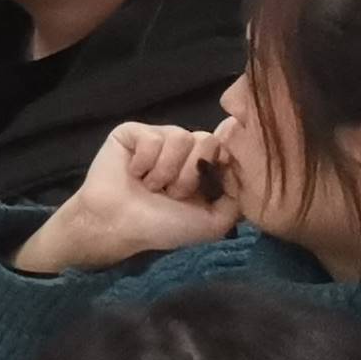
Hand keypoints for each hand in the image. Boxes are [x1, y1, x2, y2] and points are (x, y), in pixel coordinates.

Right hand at [16, 122, 240, 271]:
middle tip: (171, 194)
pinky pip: (152, 138)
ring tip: (151, 187)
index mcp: (202, 166)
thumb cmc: (163, 226)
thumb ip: (237, 198)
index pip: (225, 146)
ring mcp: (158, 138)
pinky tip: (133, 174)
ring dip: (165, 171)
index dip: (219, 159)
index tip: (208, 176)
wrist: (118, 226)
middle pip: (206, 139)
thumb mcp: (213, 222)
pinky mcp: (133, 132)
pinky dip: (144, 163)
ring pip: (179, 137)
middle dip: (189, 174)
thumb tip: (243, 168)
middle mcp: (183, 149)